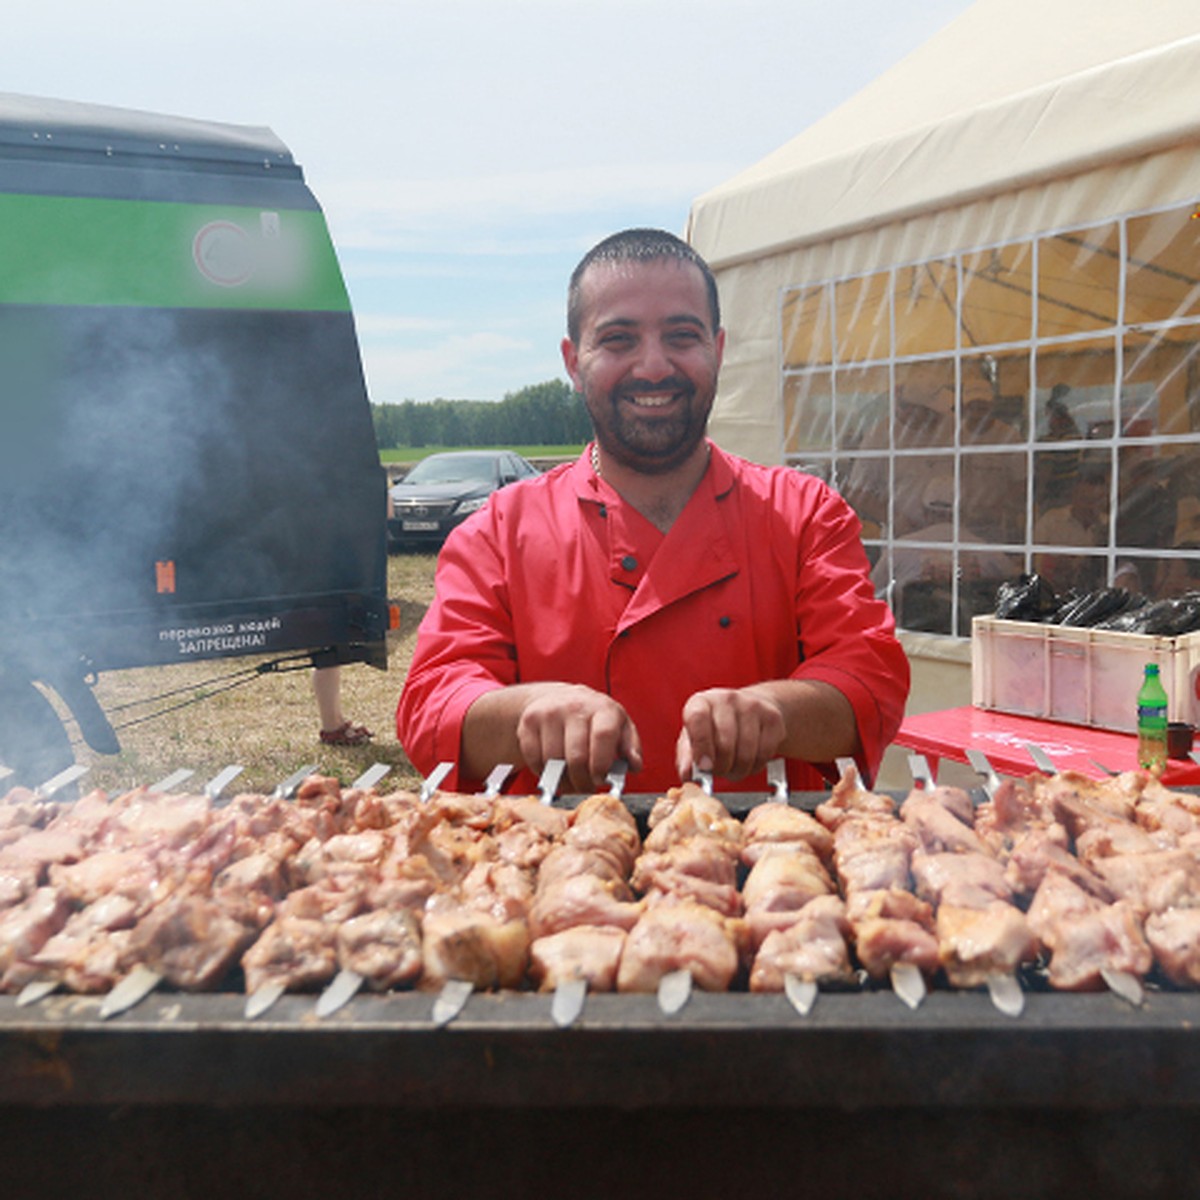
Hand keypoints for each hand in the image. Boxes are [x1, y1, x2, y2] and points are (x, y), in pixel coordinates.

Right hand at [516, 683, 642, 793]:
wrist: (558, 699)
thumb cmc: (595, 720)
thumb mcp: (620, 727)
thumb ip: (631, 747)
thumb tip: (635, 765)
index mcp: (603, 708)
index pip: (603, 737)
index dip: (601, 764)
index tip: (601, 779)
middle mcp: (575, 706)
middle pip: (576, 757)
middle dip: (582, 781)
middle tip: (586, 787)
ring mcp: (549, 712)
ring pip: (553, 762)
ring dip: (563, 781)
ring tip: (572, 781)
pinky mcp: (528, 722)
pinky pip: (534, 759)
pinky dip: (543, 773)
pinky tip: (554, 770)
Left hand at [675, 686, 787, 782]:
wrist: (751, 710)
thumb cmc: (716, 727)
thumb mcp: (694, 738)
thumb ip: (687, 757)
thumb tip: (687, 775)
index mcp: (701, 702)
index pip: (697, 719)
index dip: (701, 746)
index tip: (704, 767)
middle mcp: (726, 699)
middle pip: (725, 743)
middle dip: (721, 767)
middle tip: (719, 772)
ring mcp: (751, 706)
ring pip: (746, 753)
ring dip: (738, 770)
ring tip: (733, 768)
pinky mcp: (772, 718)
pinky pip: (764, 754)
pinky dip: (755, 766)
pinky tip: (749, 761)